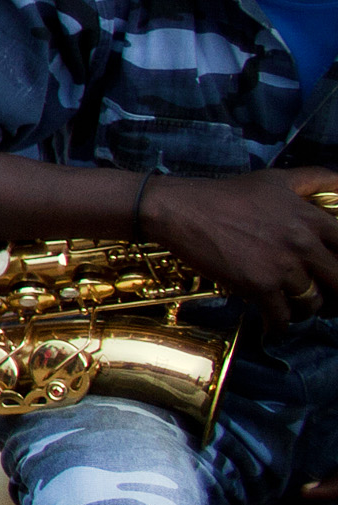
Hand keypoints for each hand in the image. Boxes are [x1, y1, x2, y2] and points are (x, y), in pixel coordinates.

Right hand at [139, 167, 337, 328]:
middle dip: (337, 296)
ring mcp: (282, 266)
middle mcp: (302, 243)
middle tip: (328, 300)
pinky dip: (280, 325)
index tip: (334, 272)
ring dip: (307, 310)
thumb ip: (316, 179)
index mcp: (310, 218)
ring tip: (296, 309)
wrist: (182, 210)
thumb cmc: (227, 195)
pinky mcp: (258, 285)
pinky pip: (282, 316)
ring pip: (313, 302)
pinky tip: (274, 325)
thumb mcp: (276, 179)